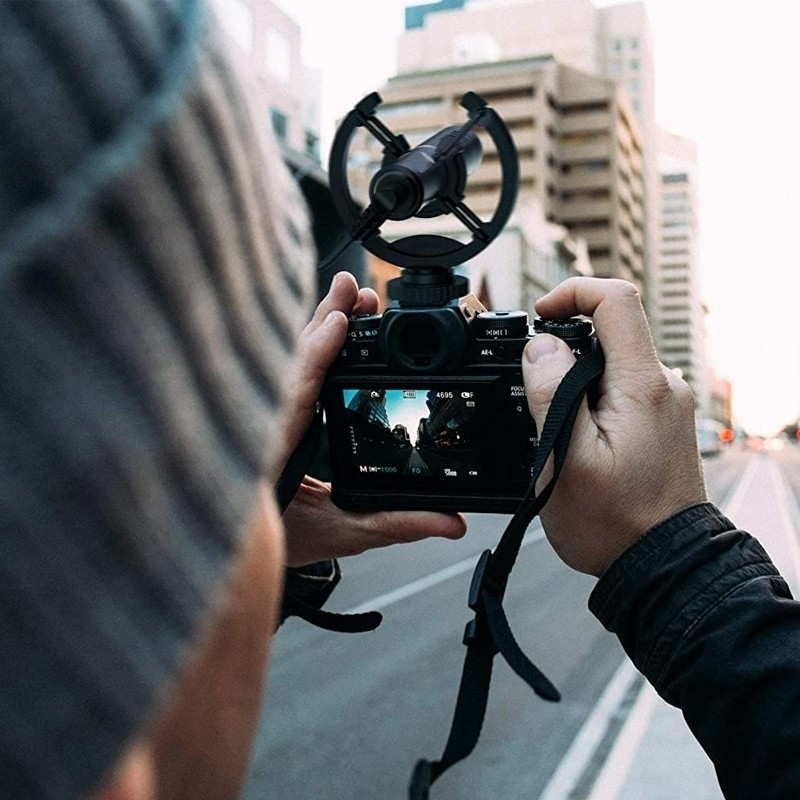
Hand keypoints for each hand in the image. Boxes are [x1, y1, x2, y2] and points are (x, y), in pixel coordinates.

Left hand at [277, 272, 466, 566]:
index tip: (338, 321)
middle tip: (357, 292)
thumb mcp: (344, 534)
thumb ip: (397, 523)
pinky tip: (330, 329)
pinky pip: (290, 373)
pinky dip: (311, 346)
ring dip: (319, 327)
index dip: (315, 355)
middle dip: (325, 321)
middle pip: (291, 363)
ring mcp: (265, 417)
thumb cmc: (284, 543)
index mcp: (272, 453)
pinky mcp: (274, 415)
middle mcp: (263, 426)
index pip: (293, 395)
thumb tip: (451, 521)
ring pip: (287, 363)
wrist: (244, 555)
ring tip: (351, 301)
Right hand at [522, 277, 706, 576]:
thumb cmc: (614, 523)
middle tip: (533, 393)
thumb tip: (541, 348)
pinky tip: (575, 439)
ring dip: (573, 380)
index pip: (616, 301)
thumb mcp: (566, 459)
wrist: (660, 565)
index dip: (572, 294)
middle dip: (562, 349)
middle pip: (608, 332)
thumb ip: (551, 394)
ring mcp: (664, 403)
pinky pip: (618, 388)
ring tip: (553, 430)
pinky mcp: (659, 420)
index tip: (539, 316)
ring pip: (609, 363)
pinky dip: (589, 399)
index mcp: (642, 384)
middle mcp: (662, 385)